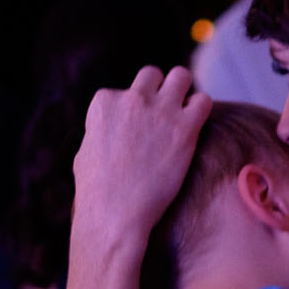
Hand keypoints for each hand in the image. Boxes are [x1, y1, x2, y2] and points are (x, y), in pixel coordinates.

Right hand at [70, 65, 212, 256]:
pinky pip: (203, 100)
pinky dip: (200, 110)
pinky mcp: (185, 128)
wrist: (116, 214)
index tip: (134, 132)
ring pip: (181, 76)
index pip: (122, 91)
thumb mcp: (85, 151)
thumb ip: (101, 131)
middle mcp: (132, 98)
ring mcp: (160, 110)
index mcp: (104, 102)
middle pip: (152, 75)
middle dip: (158, 91)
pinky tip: (194, 129)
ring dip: (183, 92)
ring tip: (182, 115)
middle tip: (162, 116)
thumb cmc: (96, 191)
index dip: (130, 112)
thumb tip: (108, 128)